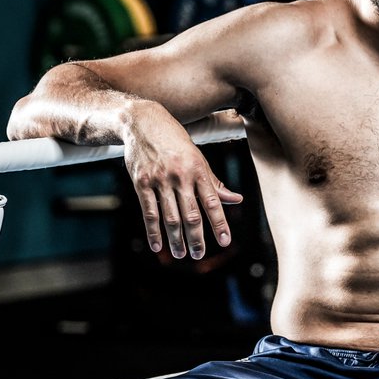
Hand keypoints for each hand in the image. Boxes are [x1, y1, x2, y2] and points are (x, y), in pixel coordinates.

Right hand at [124, 108, 243, 258]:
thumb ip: (215, 183)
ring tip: (181, 254)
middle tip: (199, 256)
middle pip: (191, 214)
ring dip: (176, 239)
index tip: (225, 241)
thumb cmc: (175, 141)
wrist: (143, 122)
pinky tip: (158, 246)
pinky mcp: (141, 183)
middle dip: (196, 238)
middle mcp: (180, 176)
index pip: (213, 202)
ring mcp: (159, 180)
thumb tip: (237, 200)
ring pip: (170, 217)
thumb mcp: (198, 158)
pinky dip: (153, 231)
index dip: (219, 223)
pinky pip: (149, 212)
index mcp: (198, 169)